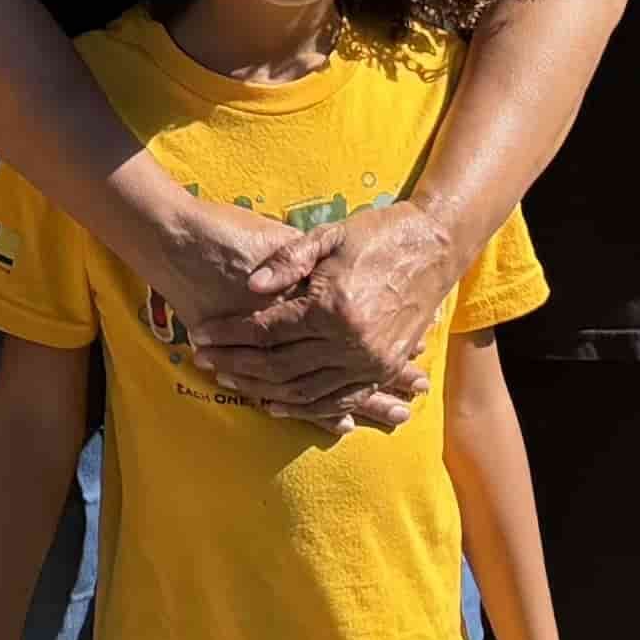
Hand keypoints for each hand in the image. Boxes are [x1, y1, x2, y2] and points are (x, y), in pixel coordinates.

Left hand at [189, 200, 457, 424]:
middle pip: (279, 366)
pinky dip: (305, 406)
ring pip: (304, 389)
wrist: (439, 244)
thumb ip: (287, 261)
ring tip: (229, 379)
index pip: (267, 330)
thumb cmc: (380, 233)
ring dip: (262, 389)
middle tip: (204, 360)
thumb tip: (249, 287)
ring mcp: (371, 360)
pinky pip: (338, 397)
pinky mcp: (384, 367)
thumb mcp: (330, 236)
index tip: (200, 335)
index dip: (229, 334)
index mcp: (334, 307)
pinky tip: (275, 405)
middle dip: (236, 364)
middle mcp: (353, 341)